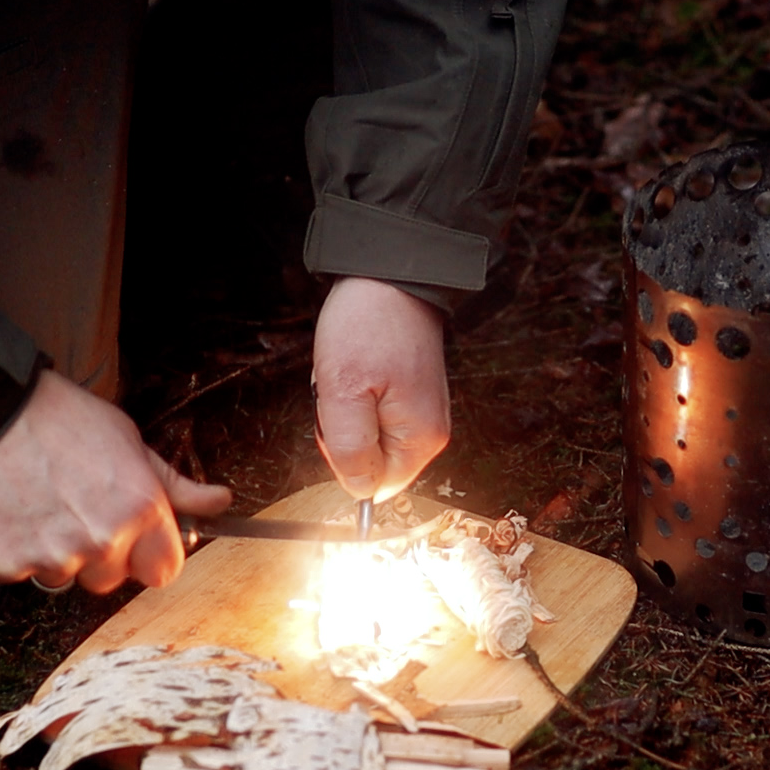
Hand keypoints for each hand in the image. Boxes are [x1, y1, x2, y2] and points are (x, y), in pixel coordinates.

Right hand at [0, 370, 233, 592]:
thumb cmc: (57, 417)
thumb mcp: (128, 440)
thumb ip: (174, 483)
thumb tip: (220, 501)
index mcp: (140, 510)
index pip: (165, 570)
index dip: (149, 554)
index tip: (133, 538)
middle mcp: (101, 541)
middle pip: (112, 579)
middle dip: (98, 554)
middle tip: (74, 509)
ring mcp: (51, 557)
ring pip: (64, 577)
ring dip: (54, 552)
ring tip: (37, 504)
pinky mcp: (5, 564)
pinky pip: (18, 573)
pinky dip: (12, 550)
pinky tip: (8, 511)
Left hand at [312, 276, 450, 501]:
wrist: (389, 277)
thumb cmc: (367, 327)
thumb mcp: (343, 392)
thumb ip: (351, 450)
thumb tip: (360, 492)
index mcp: (420, 440)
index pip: (374, 487)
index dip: (344, 460)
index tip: (340, 419)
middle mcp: (429, 433)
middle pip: (371, 463)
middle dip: (343, 434)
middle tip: (342, 391)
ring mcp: (422, 414)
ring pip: (368, 438)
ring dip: (346, 412)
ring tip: (349, 375)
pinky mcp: (411, 397)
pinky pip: (373, 416)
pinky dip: (354, 397)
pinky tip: (356, 370)